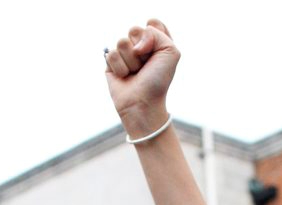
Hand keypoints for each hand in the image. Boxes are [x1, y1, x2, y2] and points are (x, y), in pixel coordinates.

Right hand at [104, 20, 178, 134]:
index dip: (153, 35)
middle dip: (142, 49)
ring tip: (135, 73)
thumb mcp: (170, 52)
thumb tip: (133, 42)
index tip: (157, 52)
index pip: (152, 23)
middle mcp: (139, 46)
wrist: (143, 103)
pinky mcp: (111, 63)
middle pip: (134, 29)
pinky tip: (125, 77)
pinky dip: (121, 68)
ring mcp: (124, 54)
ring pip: (122, 41)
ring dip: (131, 61)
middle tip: (145, 65)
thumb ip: (157, 33)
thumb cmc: (158, 80)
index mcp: (156, 41)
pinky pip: (111, 54)